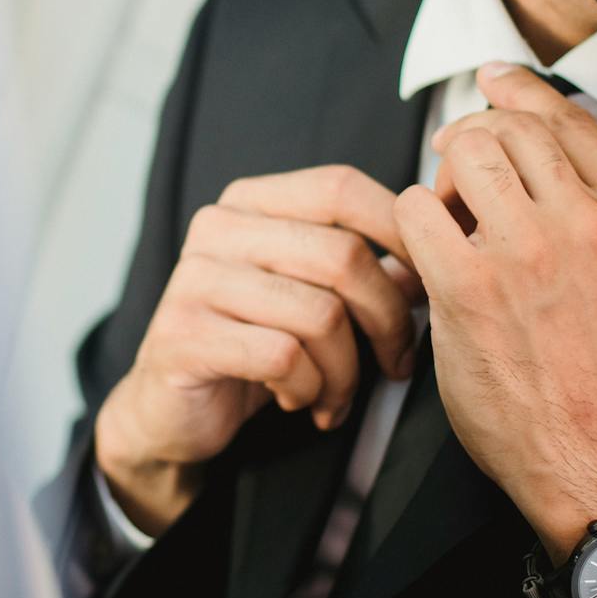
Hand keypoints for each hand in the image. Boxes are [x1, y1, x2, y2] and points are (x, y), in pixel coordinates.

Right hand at [96, 165, 424, 534]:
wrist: (168, 410)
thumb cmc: (248, 345)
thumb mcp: (306, 296)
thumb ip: (361, 270)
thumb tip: (428, 261)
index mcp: (250, 202)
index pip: (341, 187)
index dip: (399, 230)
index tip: (427, 282)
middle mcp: (218, 228)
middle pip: (342, 255)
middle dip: (386, 319)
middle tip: (395, 361)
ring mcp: (196, 279)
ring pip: (320, 314)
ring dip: (347, 371)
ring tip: (336, 394)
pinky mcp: (185, 335)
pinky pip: (285, 358)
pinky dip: (309, 389)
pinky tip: (298, 400)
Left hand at [393, 63, 596, 563]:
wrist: (581, 447)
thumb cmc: (590, 362)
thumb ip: (588, 201)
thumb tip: (520, 129)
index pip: (567, 118)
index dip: (520, 91)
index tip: (493, 81)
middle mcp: (587, 223)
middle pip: (509, 126)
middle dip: (472, 140)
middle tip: (456, 178)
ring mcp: (529, 251)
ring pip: (465, 150)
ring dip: (443, 176)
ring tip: (446, 218)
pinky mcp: (470, 284)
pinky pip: (416, 207)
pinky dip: (410, 221)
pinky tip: (423, 253)